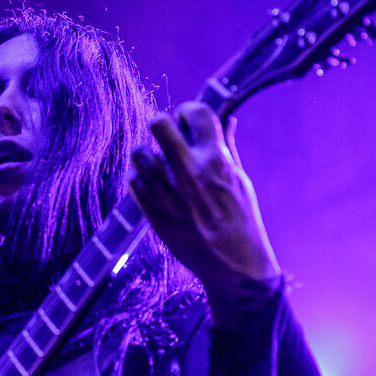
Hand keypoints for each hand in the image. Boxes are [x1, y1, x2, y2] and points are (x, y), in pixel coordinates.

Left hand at [130, 102, 281, 322]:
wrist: (232, 265)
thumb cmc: (242, 221)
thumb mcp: (240, 180)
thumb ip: (228, 148)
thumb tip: (229, 120)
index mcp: (215, 159)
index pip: (195, 112)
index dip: (188, 110)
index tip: (188, 119)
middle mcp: (188, 171)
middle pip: (158, 123)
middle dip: (162, 125)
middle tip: (167, 137)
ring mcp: (167, 192)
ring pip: (139, 153)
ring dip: (147, 154)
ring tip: (157, 163)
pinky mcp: (152, 211)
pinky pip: (134, 181)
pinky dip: (141, 179)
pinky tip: (153, 185)